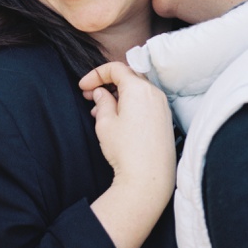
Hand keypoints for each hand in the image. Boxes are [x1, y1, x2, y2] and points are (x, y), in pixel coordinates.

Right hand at [79, 62, 177, 247]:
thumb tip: (101, 93)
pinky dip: (129, 104)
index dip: (96, 74)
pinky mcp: (165, 120)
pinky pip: (145, 103)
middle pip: (128, 77)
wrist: (149, 179)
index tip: (83, 86)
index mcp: (138, 89)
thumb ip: (102, 101)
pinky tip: (116, 119)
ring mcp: (162, 107)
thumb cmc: (126, 150)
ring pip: (136, 91)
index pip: (116, 68)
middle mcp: (154, 93)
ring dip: (117, 95)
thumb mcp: (105, 123)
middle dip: (106, 83)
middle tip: (88, 95)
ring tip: (98, 110)